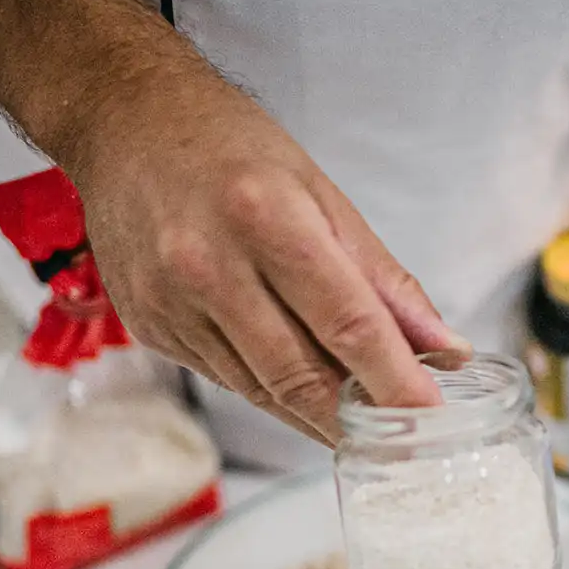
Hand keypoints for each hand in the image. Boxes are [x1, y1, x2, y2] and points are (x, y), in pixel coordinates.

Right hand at [64, 68, 466, 444]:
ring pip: (262, 390)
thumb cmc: (230, 148)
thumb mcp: (320, 192)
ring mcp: (171, 303)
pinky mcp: (150, 328)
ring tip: (361, 425)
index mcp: (265, 216)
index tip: (429, 417)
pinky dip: (273, 394)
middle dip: (358, 420)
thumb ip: (383, 278)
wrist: (124, 123)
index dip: (393, 381)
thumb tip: (445, 348)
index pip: (346, 322)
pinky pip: (228, 381)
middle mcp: (209, 265)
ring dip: (317, 416)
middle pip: (300, 373)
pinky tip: (301, 393)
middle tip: (403, 446)